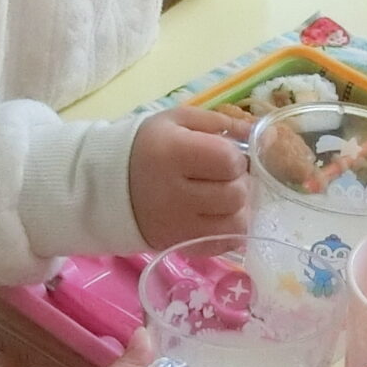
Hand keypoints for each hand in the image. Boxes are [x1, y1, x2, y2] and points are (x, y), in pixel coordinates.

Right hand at [129, 106, 250, 248]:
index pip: (229, 161)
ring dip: (238, 208)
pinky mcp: (179, 245)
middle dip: (238, 182)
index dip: (235, 157)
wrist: (108, 184)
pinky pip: (224, 245)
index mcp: (174, 153)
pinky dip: (229, 230)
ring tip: (222, 196)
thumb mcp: (177, 121)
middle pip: (235, 194)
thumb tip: (259, 131)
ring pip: (236, 223)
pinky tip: (218, 216)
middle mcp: (175, 193)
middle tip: (223, 177)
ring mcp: (178, 225)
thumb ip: (221, 123)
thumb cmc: (148, 146)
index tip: (223, 154)